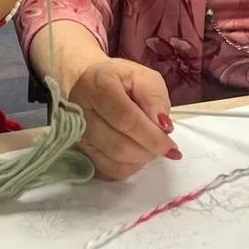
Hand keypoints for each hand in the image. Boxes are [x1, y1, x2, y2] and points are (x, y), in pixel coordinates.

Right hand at [67, 58, 177, 179]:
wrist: (82, 82)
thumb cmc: (116, 79)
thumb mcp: (142, 76)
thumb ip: (155, 98)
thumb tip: (163, 127)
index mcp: (99, 87)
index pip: (127, 120)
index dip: (152, 137)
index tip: (171, 147)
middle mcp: (82, 113)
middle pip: (119, 146)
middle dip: (148, 151)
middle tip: (163, 146)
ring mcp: (77, 135)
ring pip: (113, 162)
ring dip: (139, 160)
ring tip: (148, 146)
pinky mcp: (78, 151)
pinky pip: (106, 171)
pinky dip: (127, 167)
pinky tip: (134, 154)